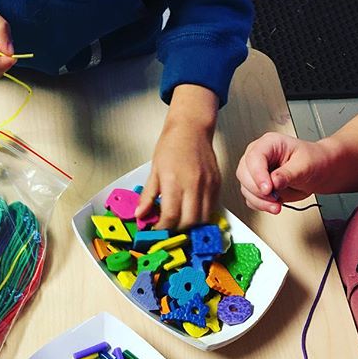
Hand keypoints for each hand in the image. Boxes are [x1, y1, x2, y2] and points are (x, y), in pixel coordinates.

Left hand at [136, 85, 219, 229]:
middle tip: (168, 228)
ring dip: (191, 226)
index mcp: (174, 181)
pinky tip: (191, 212)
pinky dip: (201, 216)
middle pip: (189, 222)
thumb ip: (148, 196)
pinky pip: (211, 209)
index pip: (171, 216)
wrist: (192, 128)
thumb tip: (140, 215)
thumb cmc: (171, 146)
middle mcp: (194, 185)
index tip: (156, 230)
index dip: (163, 228)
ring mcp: (208, 186)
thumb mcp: (154, 170)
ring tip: (180, 222)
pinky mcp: (217, 185)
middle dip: (177, 230)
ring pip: (203, 219)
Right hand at [236, 133, 336, 213]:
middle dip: (258, 191)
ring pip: (246, 189)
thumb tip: (274, 181)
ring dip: (261, 201)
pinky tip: (274, 204)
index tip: (268, 189)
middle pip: (244, 174)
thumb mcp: (305, 164)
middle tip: (275, 198)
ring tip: (278, 204)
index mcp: (269, 144)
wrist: (318, 171)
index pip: (254, 158)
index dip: (258, 175)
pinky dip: (261, 205)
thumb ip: (289, 173)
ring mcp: (255, 172)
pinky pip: (251, 199)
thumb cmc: (314, 160)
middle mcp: (259, 157)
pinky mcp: (257, 187)